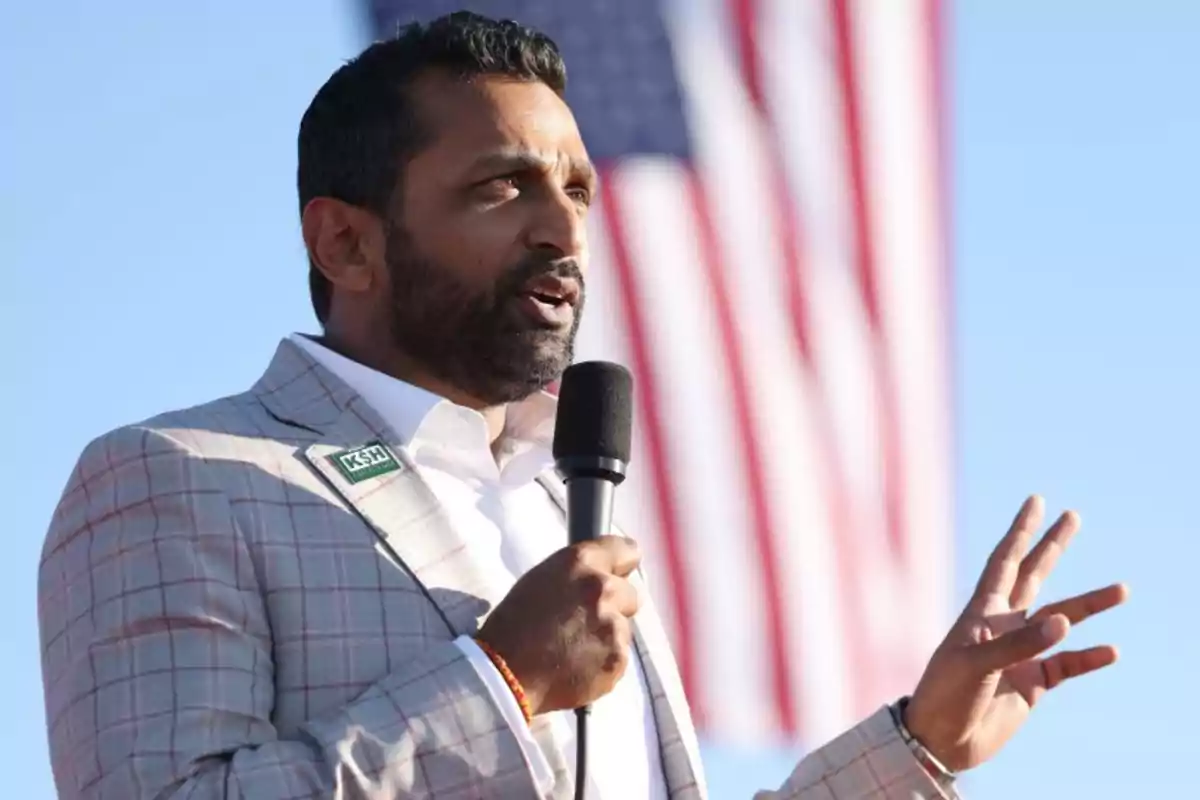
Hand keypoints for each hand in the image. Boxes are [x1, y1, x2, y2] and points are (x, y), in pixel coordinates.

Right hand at [476, 535, 641, 715]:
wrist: (505, 675)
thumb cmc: (514, 625)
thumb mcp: (540, 581)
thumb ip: (577, 575)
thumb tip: (600, 576)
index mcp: (580, 562)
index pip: (626, 550)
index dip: (622, 565)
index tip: (619, 573)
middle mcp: (602, 588)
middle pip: (630, 593)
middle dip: (615, 606)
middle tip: (587, 621)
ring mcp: (613, 625)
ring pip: (624, 628)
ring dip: (607, 636)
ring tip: (575, 649)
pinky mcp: (617, 658)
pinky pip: (619, 656)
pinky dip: (604, 662)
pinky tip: (578, 666)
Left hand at [904, 495, 1127, 771]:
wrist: (940, 741)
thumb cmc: (945, 694)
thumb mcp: (975, 665)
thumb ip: (1019, 644)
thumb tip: (1065, 622)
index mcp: (981, 612)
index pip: (1004, 561)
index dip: (1020, 531)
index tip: (1036, 501)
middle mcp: (1003, 626)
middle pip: (1034, 576)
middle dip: (1052, 546)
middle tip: (1074, 516)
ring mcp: (1020, 653)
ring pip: (1062, 621)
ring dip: (1089, 605)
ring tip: (1122, 589)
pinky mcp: (1032, 684)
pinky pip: (1068, 665)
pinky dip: (1089, 657)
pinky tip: (1111, 650)